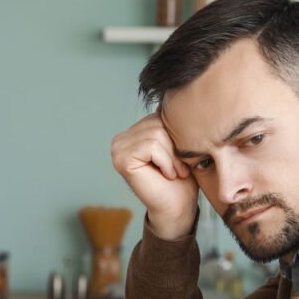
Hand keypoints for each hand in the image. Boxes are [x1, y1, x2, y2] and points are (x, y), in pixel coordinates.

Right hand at [110, 113, 199, 239]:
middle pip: (157, 123)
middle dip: (175, 146)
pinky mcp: (121, 159)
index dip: (176, 135)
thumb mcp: (178, 143)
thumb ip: (170, 122)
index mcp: (133, 133)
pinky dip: (166, 161)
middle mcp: (121, 139)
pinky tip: (166, 174)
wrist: (178, 207)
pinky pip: (152, 146)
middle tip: (179, 167)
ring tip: (174, 172)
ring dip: (172, 156)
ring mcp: (118, 149)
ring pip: (157, 134)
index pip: (159, 115)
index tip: (181, 158)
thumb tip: (176, 91)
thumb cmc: (181, 179)